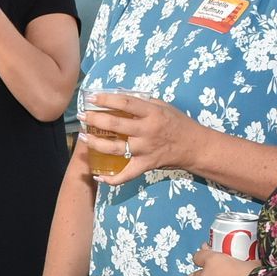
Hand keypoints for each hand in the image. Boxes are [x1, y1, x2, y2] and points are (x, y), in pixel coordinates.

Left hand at [81, 93, 201, 184]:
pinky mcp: (145, 165)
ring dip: (96, 143)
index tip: (92, 98)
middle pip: (115, 124)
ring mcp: (145, 150)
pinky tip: (98, 176)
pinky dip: (111, 178)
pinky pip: (126, 175)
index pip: (125, 102)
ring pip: (115, 148)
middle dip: (95, 119)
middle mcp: (146, 131)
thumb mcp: (163, 106)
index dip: (106, 99)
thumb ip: (143, 102)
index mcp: (151, 113)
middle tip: (82, 116)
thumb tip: (120, 97)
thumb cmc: (178, 123)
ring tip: (83, 137)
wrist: (194, 147)